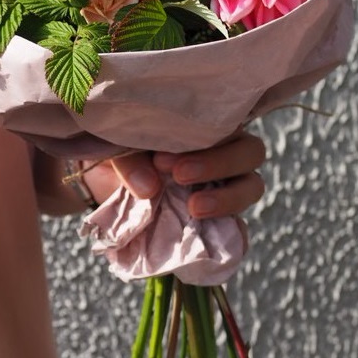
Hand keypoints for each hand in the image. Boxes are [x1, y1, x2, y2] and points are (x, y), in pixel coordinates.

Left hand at [86, 130, 265, 218]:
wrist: (106, 185)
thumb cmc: (120, 153)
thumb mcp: (117, 148)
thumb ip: (130, 160)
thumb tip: (150, 188)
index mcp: (205, 126)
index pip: (229, 124)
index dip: (203, 140)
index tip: (162, 159)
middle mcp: (223, 153)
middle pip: (250, 152)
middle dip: (218, 163)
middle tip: (179, 176)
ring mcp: (225, 187)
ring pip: (251, 186)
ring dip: (228, 197)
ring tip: (194, 207)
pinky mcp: (220, 220)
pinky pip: (239, 227)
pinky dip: (232, 232)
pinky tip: (207, 233)